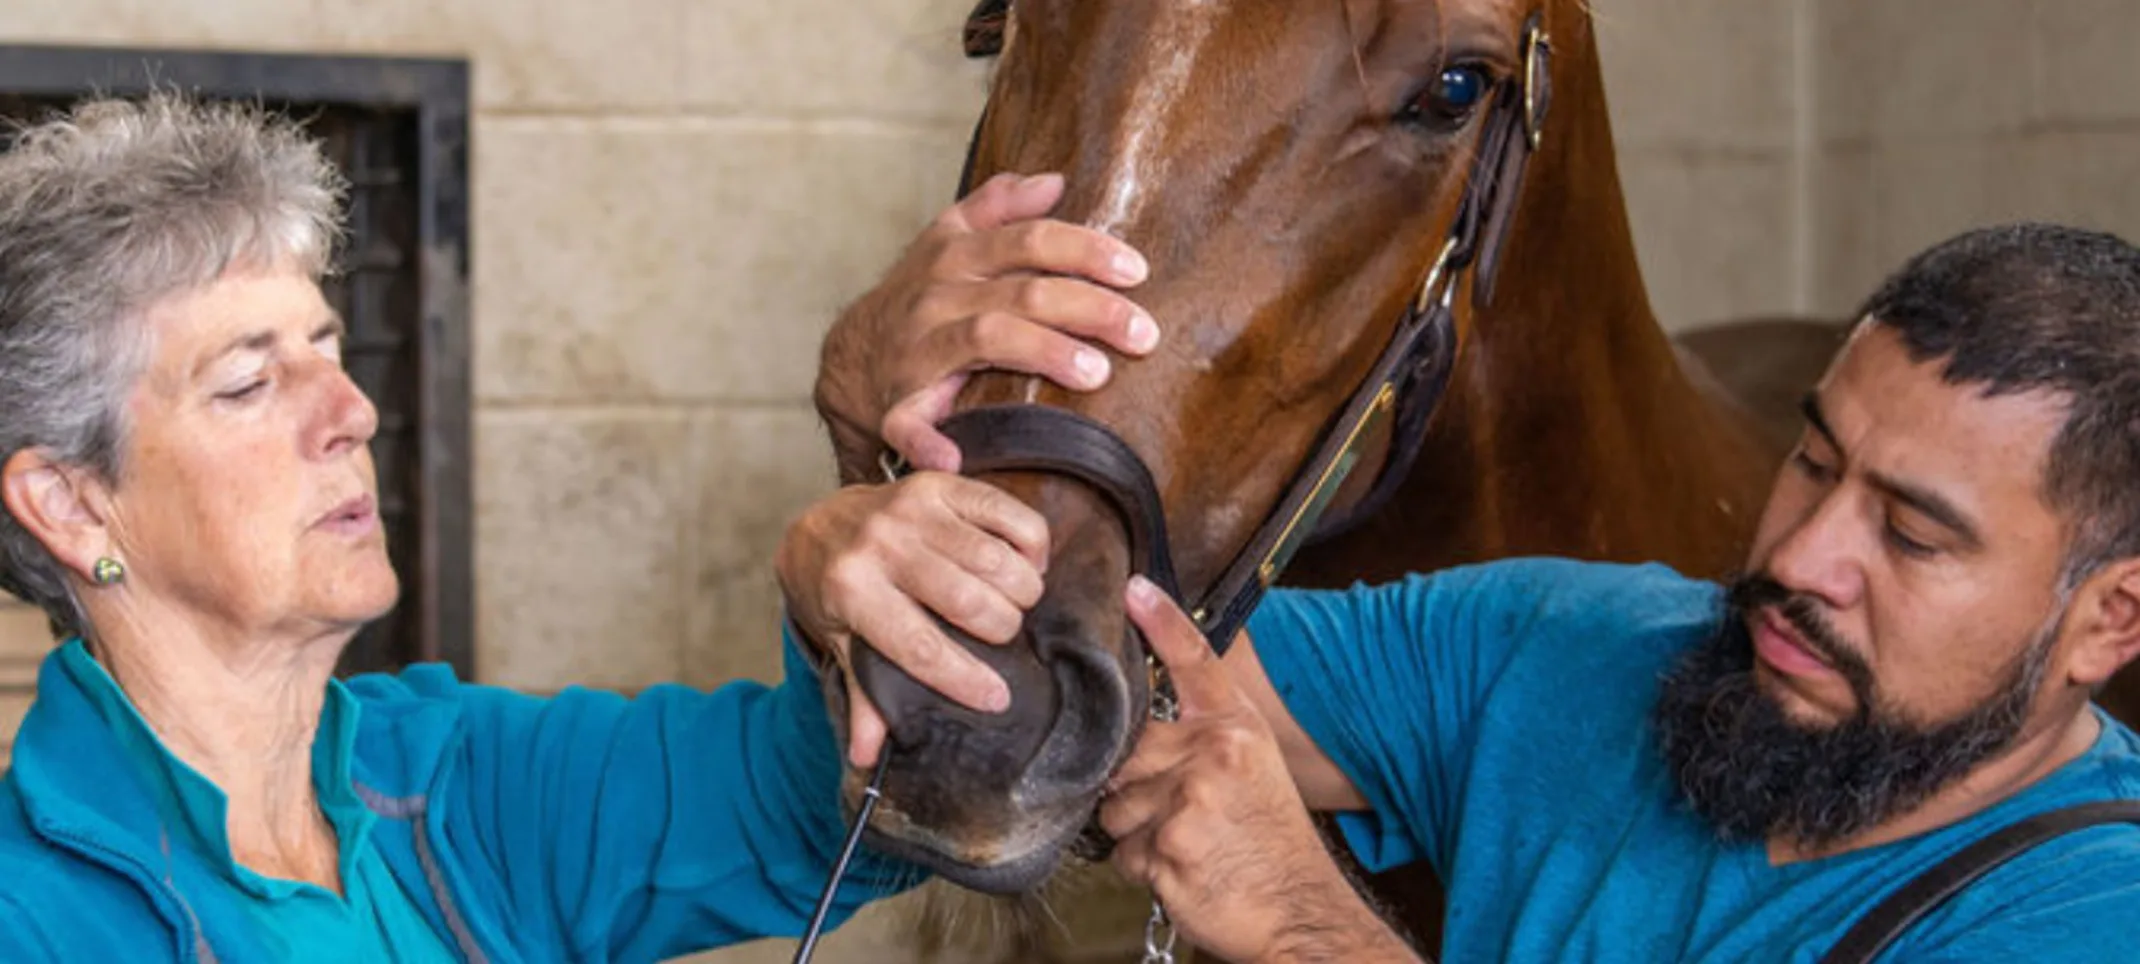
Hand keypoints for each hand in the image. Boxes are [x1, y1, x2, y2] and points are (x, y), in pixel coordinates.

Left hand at [776, 472, 1048, 766]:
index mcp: (852, 592)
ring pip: (996, 561)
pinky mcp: (940, 484)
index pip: (921, 648)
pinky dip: (1032, 545)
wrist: (820, 526)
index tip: (997, 699)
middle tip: (1001, 638)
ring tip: (1014, 605)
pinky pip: (1011, 514)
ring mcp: (912, 509)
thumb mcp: (843, 646)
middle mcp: (880, 546)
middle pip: (969, 603)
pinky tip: (1024, 565)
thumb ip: (862, 697)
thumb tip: (869, 758)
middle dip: (1001, 631)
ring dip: (1020, 592)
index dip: (965, 679)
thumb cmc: (839, 595)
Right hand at [814, 172, 1158, 480]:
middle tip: (1144, 332)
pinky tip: (953, 460)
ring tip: (1097, 373)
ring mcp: (918, 348)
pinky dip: (926, 442)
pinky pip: (908, 423)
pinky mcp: (898, 404)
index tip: (1137, 271)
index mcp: (956, 255)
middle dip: (1090, 309)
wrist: (849, 361)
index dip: (1086, 251)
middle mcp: (938, 296)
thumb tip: (1055, 180)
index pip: (1031, 240)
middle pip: (1025, 292)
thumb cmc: (919, 298)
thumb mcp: (947, 240)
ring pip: (987, 339)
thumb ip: (999, 208)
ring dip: (1043, 352)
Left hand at [1101, 577, 1421, 963]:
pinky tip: (1184, 871)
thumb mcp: (1254, 770)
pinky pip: (1123, 853)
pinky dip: (1143, 868)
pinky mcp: (1170, 848)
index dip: (1161, 622)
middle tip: (1183, 814)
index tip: (1133, 588)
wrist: (1298, 910)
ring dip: (1137, 833)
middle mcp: (1215, 755)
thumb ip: (1202, 742)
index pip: (1196, 662)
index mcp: (1237, 729)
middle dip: (1135, 789)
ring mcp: (1191, 801)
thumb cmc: (1271, 843)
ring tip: (1188, 845)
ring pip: (1116, 808)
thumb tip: (1131, 741)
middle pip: (1128, 753)